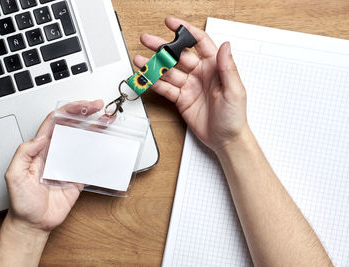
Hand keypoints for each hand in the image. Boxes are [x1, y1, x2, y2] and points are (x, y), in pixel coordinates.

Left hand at [4, 100, 103, 231]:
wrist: (33, 223)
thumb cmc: (21, 202)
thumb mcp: (14, 175)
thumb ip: (24, 154)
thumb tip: (39, 138)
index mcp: (41, 149)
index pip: (55, 122)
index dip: (69, 110)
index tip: (82, 105)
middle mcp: (55, 153)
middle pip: (72, 127)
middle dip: (86, 114)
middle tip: (99, 107)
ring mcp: (68, 164)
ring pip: (84, 141)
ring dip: (96, 129)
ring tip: (107, 121)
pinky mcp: (78, 177)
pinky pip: (91, 162)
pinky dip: (100, 153)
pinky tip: (108, 145)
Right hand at [133, 17, 248, 151]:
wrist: (225, 139)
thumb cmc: (234, 116)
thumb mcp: (235, 91)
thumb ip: (228, 68)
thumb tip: (225, 45)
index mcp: (215, 67)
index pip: (199, 43)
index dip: (185, 31)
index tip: (172, 24)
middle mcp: (201, 74)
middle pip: (178, 55)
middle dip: (162, 47)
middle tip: (147, 40)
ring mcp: (189, 86)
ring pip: (168, 72)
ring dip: (154, 66)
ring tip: (140, 61)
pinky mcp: (181, 99)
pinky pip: (166, 89)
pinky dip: (155, 84)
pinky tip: (145, 79)